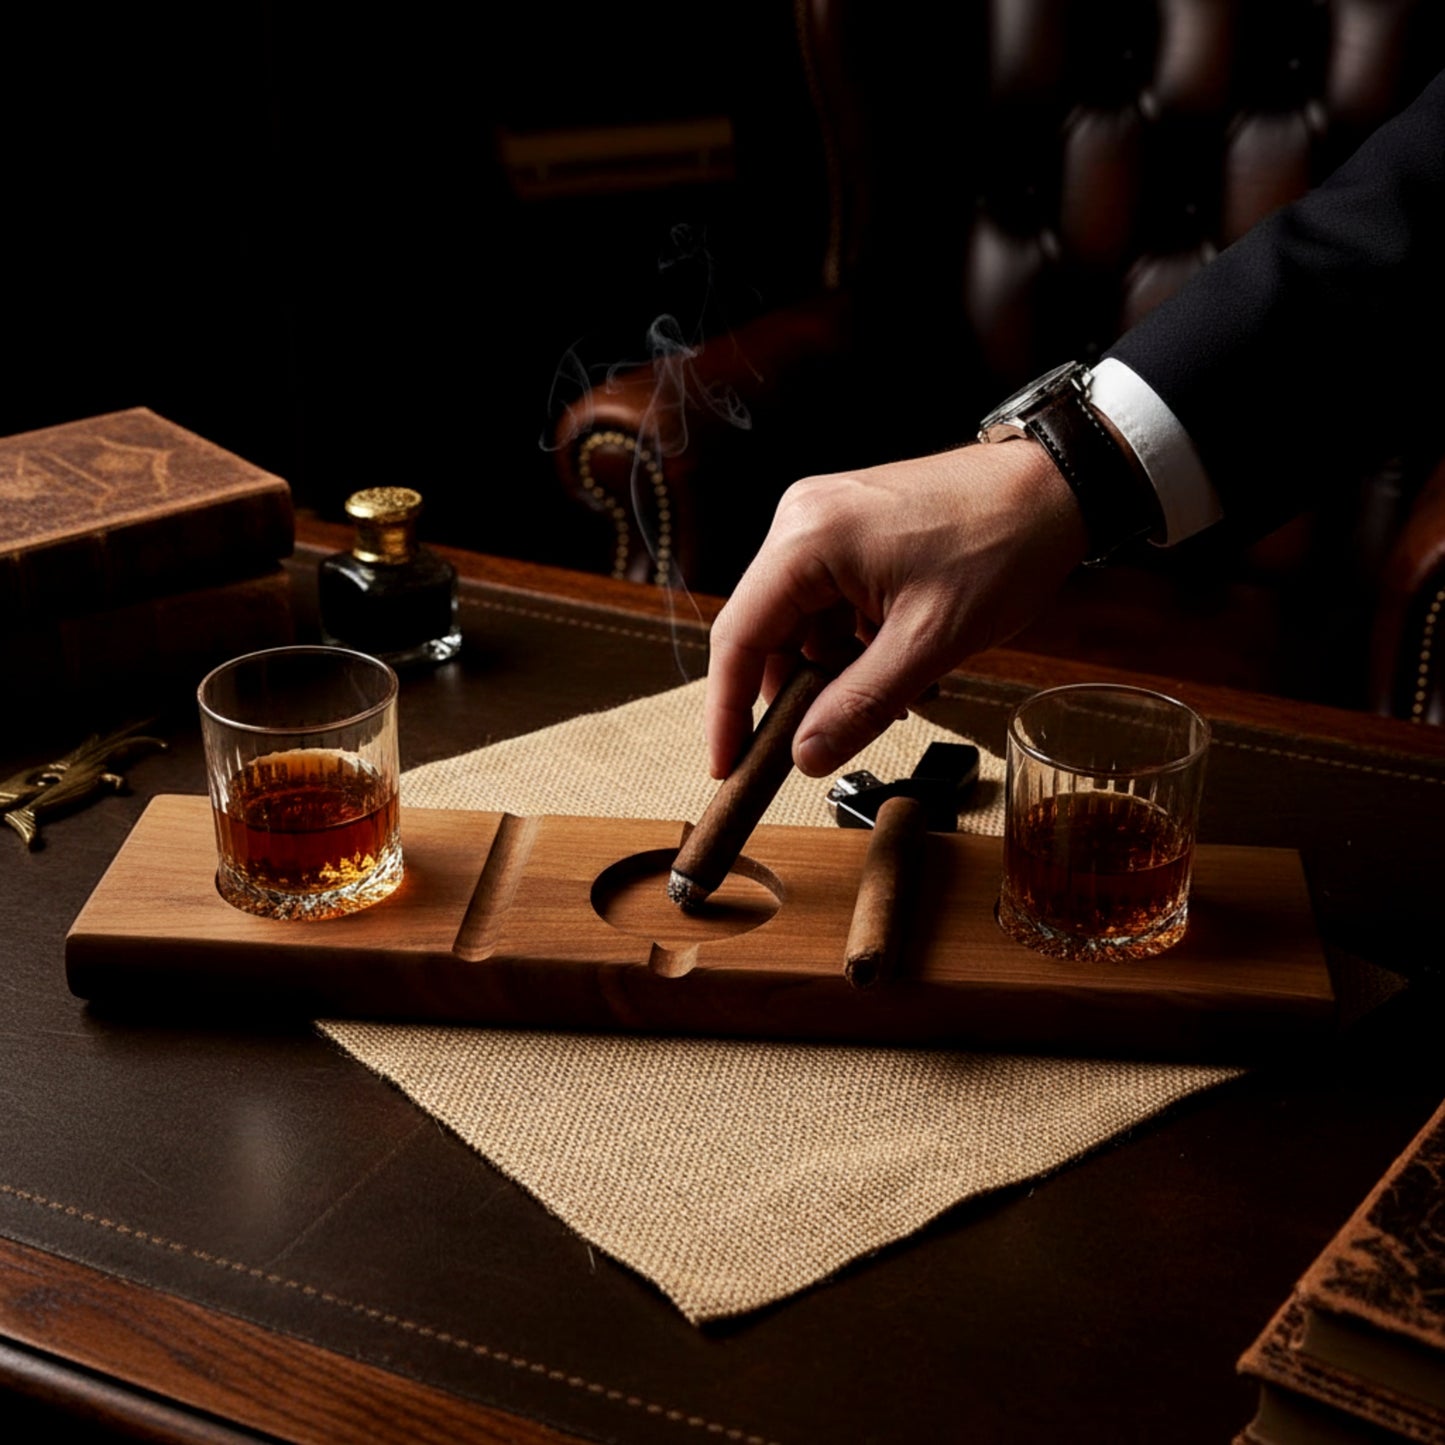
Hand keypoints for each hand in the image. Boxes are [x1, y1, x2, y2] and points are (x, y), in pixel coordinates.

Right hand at [704, 440, 1088, 777]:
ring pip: (797, 621)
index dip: (726, 709)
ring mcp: (823, 520)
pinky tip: (890, 667)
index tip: (728, 764)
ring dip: (826, 671)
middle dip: (791, 692)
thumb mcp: (932, 642)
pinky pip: (824, 602)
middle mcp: (801, 520)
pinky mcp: (847, 529)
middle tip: (818, 745)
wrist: (1056, 487)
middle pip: (763, 629)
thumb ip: (860, 704)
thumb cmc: (1002, 545)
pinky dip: (847, 644)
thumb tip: (806, 756)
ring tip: (883, 699)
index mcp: (807, 538)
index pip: (737, 635)